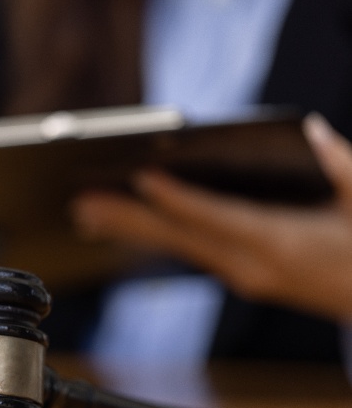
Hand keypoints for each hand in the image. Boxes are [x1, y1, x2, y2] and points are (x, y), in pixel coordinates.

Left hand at [72, 113, 351, 321]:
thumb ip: (338, 163)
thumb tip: (307, 131)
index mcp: (281, 245)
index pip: (215, 218)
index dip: (176, 198)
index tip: (140, 178)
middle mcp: (252, 267)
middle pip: (180, 237)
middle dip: (129, 219)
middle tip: (82, 204)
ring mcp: (243, 276)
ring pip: (177, 248)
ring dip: (130, 230)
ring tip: (85, 215)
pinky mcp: (241, 276)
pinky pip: (189, 253)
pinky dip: (156, 236)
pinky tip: (124, 228)